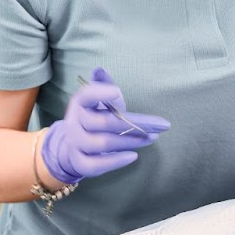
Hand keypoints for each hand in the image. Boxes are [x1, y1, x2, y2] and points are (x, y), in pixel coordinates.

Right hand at [40, 68, 169, 184]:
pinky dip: (116, 161)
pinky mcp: (81, 163)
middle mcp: (74, 123)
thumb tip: (101, 69)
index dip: (99, 93)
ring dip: (131, 140)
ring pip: (104, 143)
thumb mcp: (98, 102)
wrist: (73, 146)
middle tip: (160, 125)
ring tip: (151, 138)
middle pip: (105, 122)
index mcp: (79, 104)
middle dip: (136, 123)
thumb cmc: (94, 119)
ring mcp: (76, 144)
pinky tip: (133, 156)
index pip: (85, 96)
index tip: (117, 91)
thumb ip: (103, 86)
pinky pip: (97, 165)